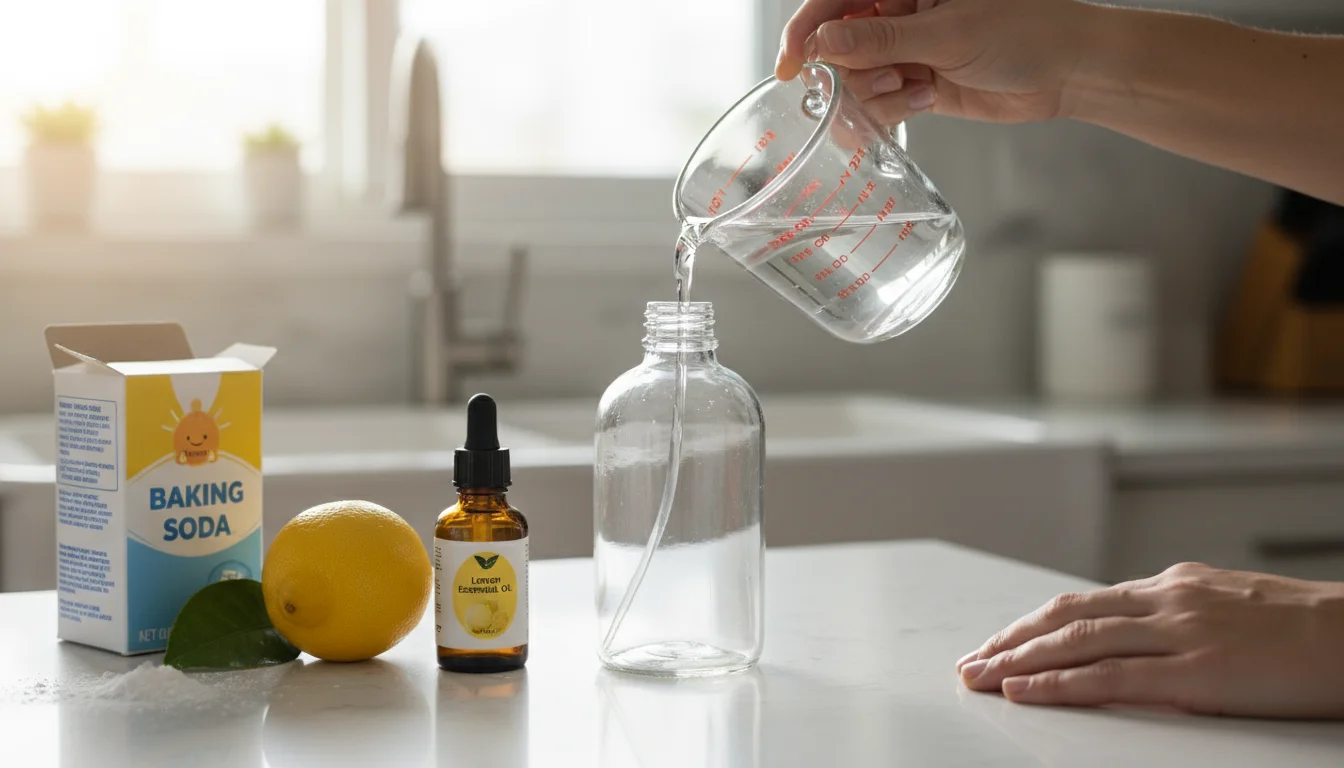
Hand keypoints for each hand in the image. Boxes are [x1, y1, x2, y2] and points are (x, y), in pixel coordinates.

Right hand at [775, 0, 1095, 125]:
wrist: (1070, 70)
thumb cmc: (1026, 29)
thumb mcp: (947, 34)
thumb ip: (880, 39)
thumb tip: (822, 41)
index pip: (833, 2)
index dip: (806, 32)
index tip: (791, 65)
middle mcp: (899, 13)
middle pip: (838, 45)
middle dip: (849, 72)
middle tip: (884, 80)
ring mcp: (907, 49)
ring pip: (855, 79)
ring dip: (874, 94)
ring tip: (915, 91)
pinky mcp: (917, 83)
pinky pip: (878, 103)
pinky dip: (889, 111)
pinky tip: (922, 102)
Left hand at [956, 562, 1343, 718]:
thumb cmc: (1306, 630)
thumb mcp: (1230, 610)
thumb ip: (1179, 620)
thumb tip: (1137, 638)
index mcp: (1173, 587)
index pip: (1084, 603)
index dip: (1034, 624)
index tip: (999, 642)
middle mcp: (1166, 601)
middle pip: (1066, 617)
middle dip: (1011, 641)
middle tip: (971, 663)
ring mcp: (1179, 634)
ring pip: (1076, 641)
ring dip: (1018, 661)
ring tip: (979, 677)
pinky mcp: (1197, 671)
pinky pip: (1110, 676)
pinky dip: (1059, 683)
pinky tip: (1024, 690)